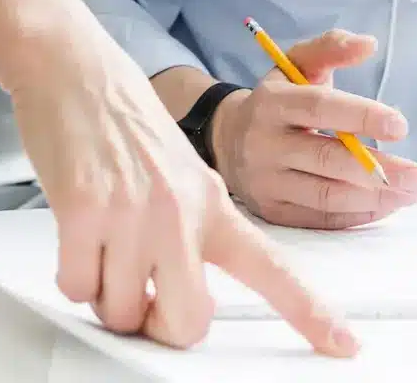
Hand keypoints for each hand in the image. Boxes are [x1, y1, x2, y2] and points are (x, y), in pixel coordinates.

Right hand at [8, 25, 358, 355]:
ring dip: (107, 295)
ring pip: (122, 312)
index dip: (309, 312)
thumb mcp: (185, 171)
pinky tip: (78, 236)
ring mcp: (135, 213)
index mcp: (215, 204)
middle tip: (144, 300)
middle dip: (158, 326)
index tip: (343, 345)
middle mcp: (183, 213)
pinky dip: (73, 275)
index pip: (274, 268)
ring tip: (104, 247)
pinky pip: (78, 287)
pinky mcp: (86, 210)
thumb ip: (196, 231)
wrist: (77, 71)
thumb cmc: (126, 124)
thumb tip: (186, 297)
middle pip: (187, 323)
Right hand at [215, 31, 416, 230]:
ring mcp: (266, 182)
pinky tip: (385, 206)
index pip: (319, 107)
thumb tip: (369, 44)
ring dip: (373, 198)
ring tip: (408, 193)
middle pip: (325, 159)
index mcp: (272, 102)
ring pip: (324, 195)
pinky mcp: (272, 211)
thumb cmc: (277, 100)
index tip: (401, 125)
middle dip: (377, 169)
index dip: (361, 116)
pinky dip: (356, 215)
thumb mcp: (296, 64)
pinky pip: (319, 218)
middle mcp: (264, 143)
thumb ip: (331, 47)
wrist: (226, 140)